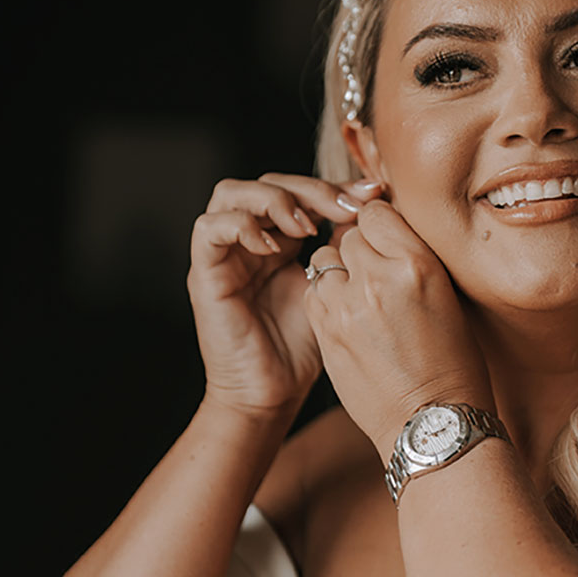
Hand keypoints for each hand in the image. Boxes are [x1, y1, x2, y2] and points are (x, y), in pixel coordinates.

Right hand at [188, 172, 383, 416]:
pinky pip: (208, 228)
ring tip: (306, 227)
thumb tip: (374, 206)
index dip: (333, 186)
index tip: (374, 193)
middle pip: (269, 182)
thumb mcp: (333, 288)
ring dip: (272, 200)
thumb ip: (343, 248)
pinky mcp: (203, 272)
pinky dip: (240, 226)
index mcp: (278, 240)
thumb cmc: (303, 350)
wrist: (272, 394)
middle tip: (345, 208)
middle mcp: (248, 240)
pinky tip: (272, 246)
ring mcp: (223, 254)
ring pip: (231, 193)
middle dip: (310, 189)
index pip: (299, 190)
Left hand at [303, 199, 491, 459]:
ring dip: (338, 272)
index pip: (377, 212)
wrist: (430, 423)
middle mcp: (377, 279)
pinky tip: (348, 318)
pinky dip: (326, 298)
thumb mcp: (447, 297)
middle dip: (359, 250)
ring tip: (361, 299)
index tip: (388, 244)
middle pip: (348, 234)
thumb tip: (382, 233)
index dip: (381, 227)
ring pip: (324, 260)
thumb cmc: (452, 364)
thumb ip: (410, 259)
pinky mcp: (325, 331)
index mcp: (417, 264)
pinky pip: (314, 292)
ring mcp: (345, 306)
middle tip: (376, 277)